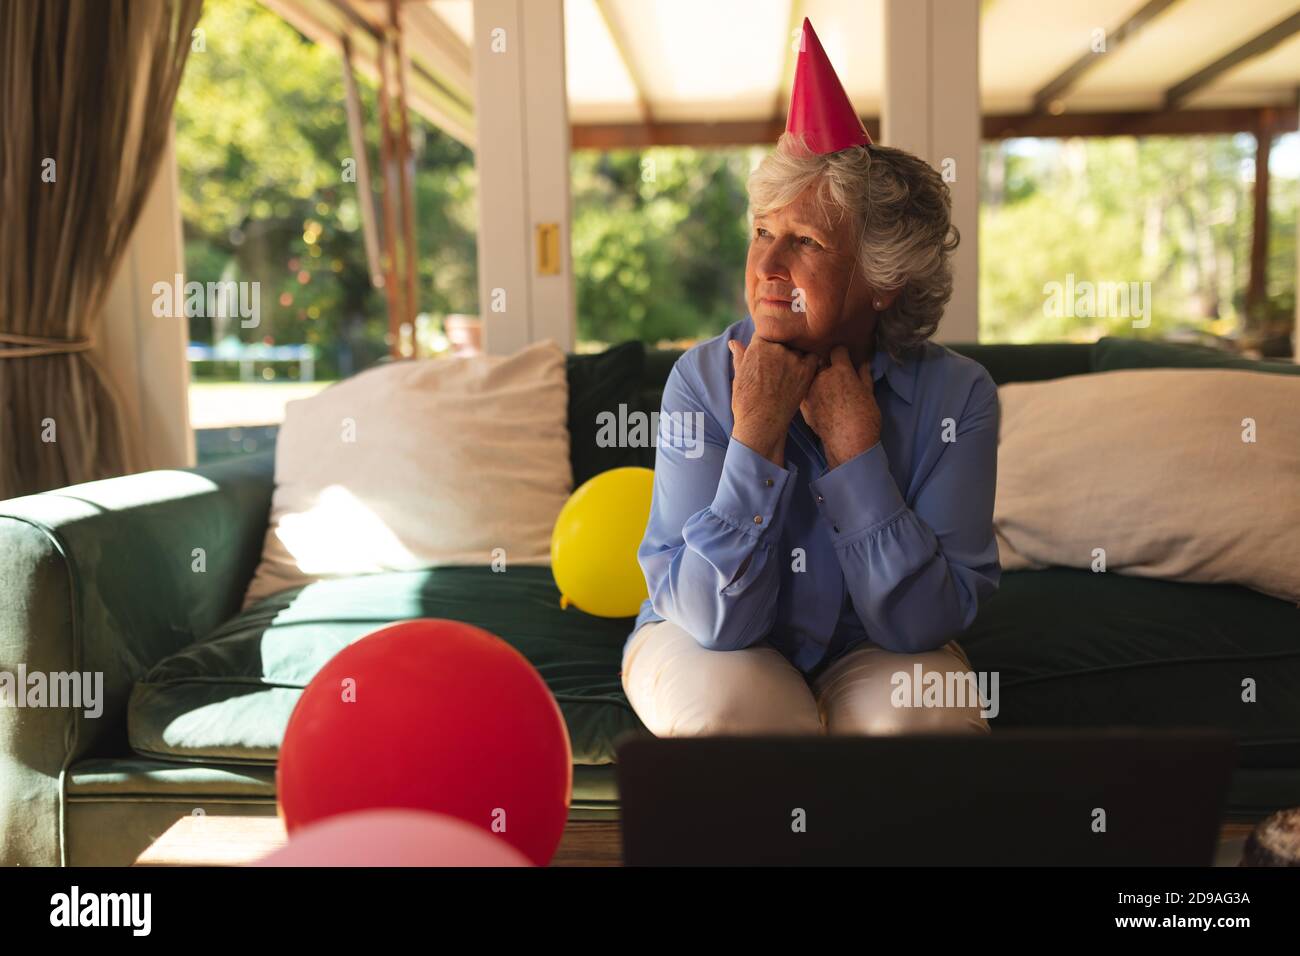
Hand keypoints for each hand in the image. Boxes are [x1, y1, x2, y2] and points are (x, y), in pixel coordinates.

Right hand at [727, 335, 819, 465]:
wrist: (761, 423)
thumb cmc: (746, 401)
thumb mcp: (739, 376)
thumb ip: (740, 356)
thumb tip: (733, 343)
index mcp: (758, 345)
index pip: (768, 331)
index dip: (769, 340)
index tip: (770, 351)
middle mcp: (776, 347)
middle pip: (784, 338)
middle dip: (783, 346)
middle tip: (781, 364)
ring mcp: (792, 358)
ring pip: (799, 346)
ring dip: (797, 353)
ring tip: (791, 370)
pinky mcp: (806, 370)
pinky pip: (813, 357)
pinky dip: (810, 361)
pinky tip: (805, 371)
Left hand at [800, 346, 881, 469]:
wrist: (849, 442)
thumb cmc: (865, 418)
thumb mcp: (869, 393)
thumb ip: (864, 375)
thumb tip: (864, 362)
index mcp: (841, 370)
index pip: (837, 351)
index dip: (841, 354)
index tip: (844, 358)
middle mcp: (822, 376)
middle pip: (821, 363)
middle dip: (827, 366)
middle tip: (834, 375)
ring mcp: (810, 390)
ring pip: (811, 377)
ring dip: (816, 379)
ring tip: (825, 389)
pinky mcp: (804, 405)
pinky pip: (805, 392)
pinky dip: (809, 393)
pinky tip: (818, 401)